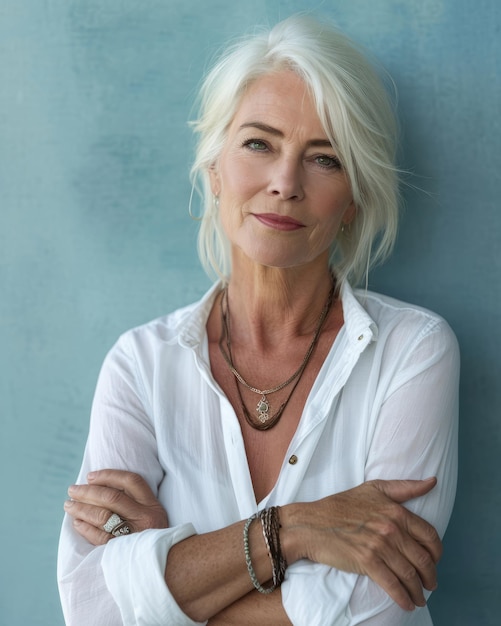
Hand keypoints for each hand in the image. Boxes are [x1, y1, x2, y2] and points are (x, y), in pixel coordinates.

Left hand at [64, 469, 167, 545]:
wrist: (163, 571)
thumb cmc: (151, 541)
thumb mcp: (153, 519)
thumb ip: (135, 505)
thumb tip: (100, 489)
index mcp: (153, 506)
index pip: (131, 481)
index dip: (109, 475)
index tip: (90, 476)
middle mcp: (145, 518)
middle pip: (112, 498)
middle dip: (88, 491)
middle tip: (72, 490)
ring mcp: (134, 536)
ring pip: (103, 516)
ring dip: (82, 508)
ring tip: (69, 505)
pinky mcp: (122, 552)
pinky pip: (99, 537)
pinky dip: (85, 528)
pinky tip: (77, 522)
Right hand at [281, 478, 440, 611]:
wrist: (312, 523)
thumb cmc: (341, 505)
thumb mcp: (374, 489)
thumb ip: (405, 487)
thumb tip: (432, 481)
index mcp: (396, 510)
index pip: (429, 535)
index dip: (436, 552)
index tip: (434, 560)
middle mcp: (391, 528)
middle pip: (423, 558)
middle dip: (430, 576)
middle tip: (430, 584)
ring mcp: (379, 546)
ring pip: (410, 574)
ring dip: (418, 591)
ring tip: (419, 597)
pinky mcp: (367, 562)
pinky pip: (393, 585)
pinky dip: (403, 598)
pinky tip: (407, 604)